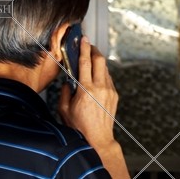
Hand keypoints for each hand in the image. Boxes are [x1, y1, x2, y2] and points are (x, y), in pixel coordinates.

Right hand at [58, 36, 118, 151]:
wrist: (98, 140)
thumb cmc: (80, 128)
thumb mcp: (65, 111)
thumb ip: (65, 92)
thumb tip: (68, 81)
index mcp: (86, 90)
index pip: (85, 62)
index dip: (84, 48)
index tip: (84, 39)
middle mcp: (100, 88)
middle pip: (99, 60)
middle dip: (94, 50)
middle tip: (88, 46)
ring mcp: (109, 90)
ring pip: (105, 68)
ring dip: (98, 62)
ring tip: (90, 62)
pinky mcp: (114, 94)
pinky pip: (108, 78)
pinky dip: (102, 73)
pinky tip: (96, 77)